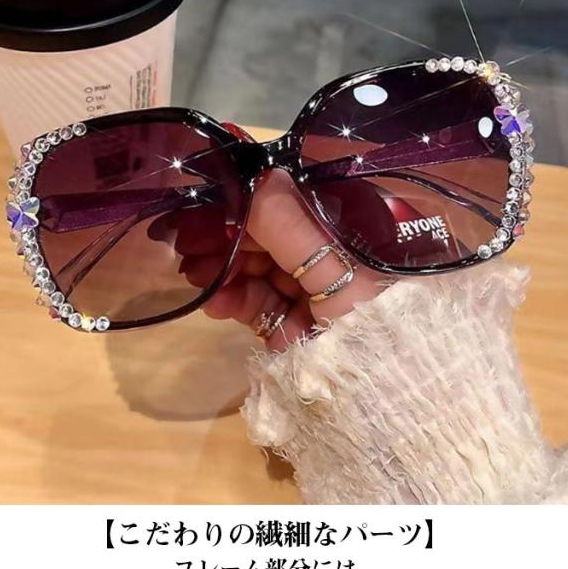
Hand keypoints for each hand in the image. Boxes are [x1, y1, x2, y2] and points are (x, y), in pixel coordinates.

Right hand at [203, 169, 390, 350]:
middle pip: (269, 235)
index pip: (294, 202)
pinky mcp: (291, 325)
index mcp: (353, 230)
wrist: (382, 396)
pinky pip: (255, 303)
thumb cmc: (373, 317)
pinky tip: (213, 300)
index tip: (211, 198)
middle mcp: (330, 256)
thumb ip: (292, 223)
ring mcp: (309, 292)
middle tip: (185, 238)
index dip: (251, 199)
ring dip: (222, 268)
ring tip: (193, 272)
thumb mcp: (335, 267)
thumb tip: (258, 172)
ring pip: (256, 268)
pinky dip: (232, 299)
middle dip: (226, 236)